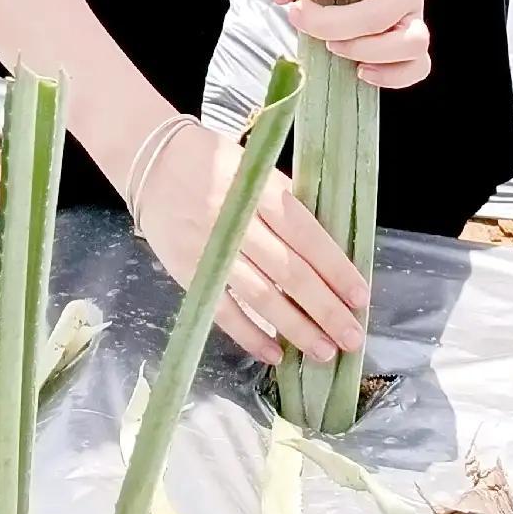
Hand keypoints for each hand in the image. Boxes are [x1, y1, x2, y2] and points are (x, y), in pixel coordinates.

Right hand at [133, 122, 370, 366]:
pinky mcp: (187, 271)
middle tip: (352, 337)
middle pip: (290, 273)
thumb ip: (285, 204)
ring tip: (324, 351)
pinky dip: (249, 335)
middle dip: (325, 309)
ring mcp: (211, 249)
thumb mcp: (255, 169)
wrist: (151, 159)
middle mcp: (238, 222)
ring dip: (296, 328)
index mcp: (260, 190)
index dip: (335, 269)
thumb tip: (327, 251)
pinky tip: (274, 354)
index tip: (360, 297)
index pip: (307, 236)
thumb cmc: (212, 160)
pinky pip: (223, 310)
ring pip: (262, 297)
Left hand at [267, 0, 431, 89]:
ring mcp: (417, 16)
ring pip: (412, 42)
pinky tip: (360, 71)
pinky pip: (418, 67)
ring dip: (366, 50)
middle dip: (335, 23)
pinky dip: (391, 75)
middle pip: (384, 12)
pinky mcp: (415, 45)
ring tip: (332, 46)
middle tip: (301, 20)